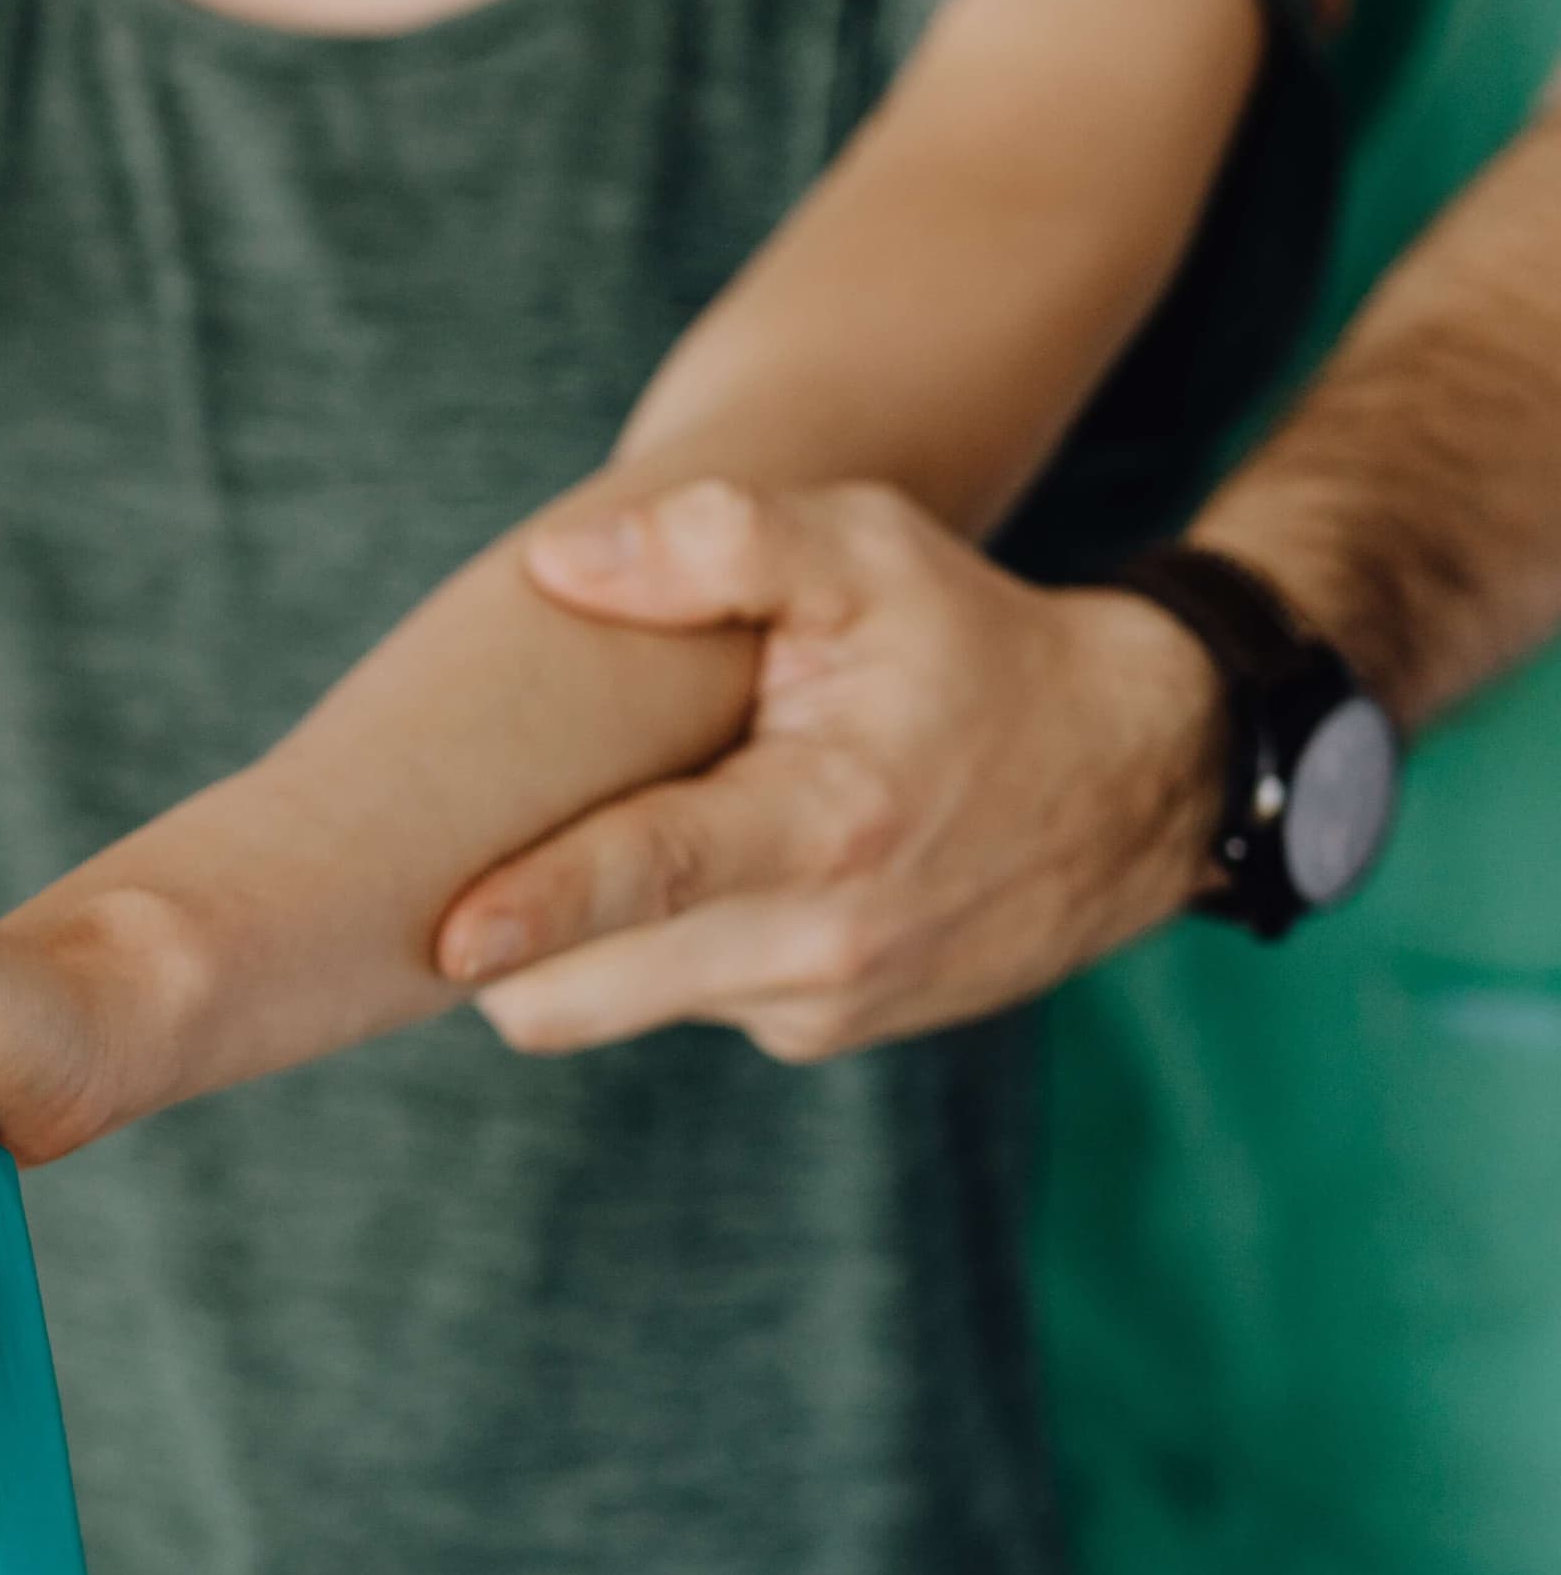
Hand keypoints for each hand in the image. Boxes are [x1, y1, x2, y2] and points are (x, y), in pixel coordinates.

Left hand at [432, 480, 1223, 1060]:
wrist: (1136, 779)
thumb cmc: (975, 645)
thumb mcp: (870, 553)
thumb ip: (719, 541)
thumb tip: (558, 566)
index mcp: (825, 822)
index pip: (653, 874)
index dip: (541, 909)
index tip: (448, 940)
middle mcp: (818, 942)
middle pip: (582, 989)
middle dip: (504, 948)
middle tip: (439, 875)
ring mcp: (815, 1004)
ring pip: (613, 1000)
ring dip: (579, 941)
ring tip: (594, 838)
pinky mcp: (816, 1032)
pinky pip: (680, 999)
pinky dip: (657, 948)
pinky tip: (697, 871)